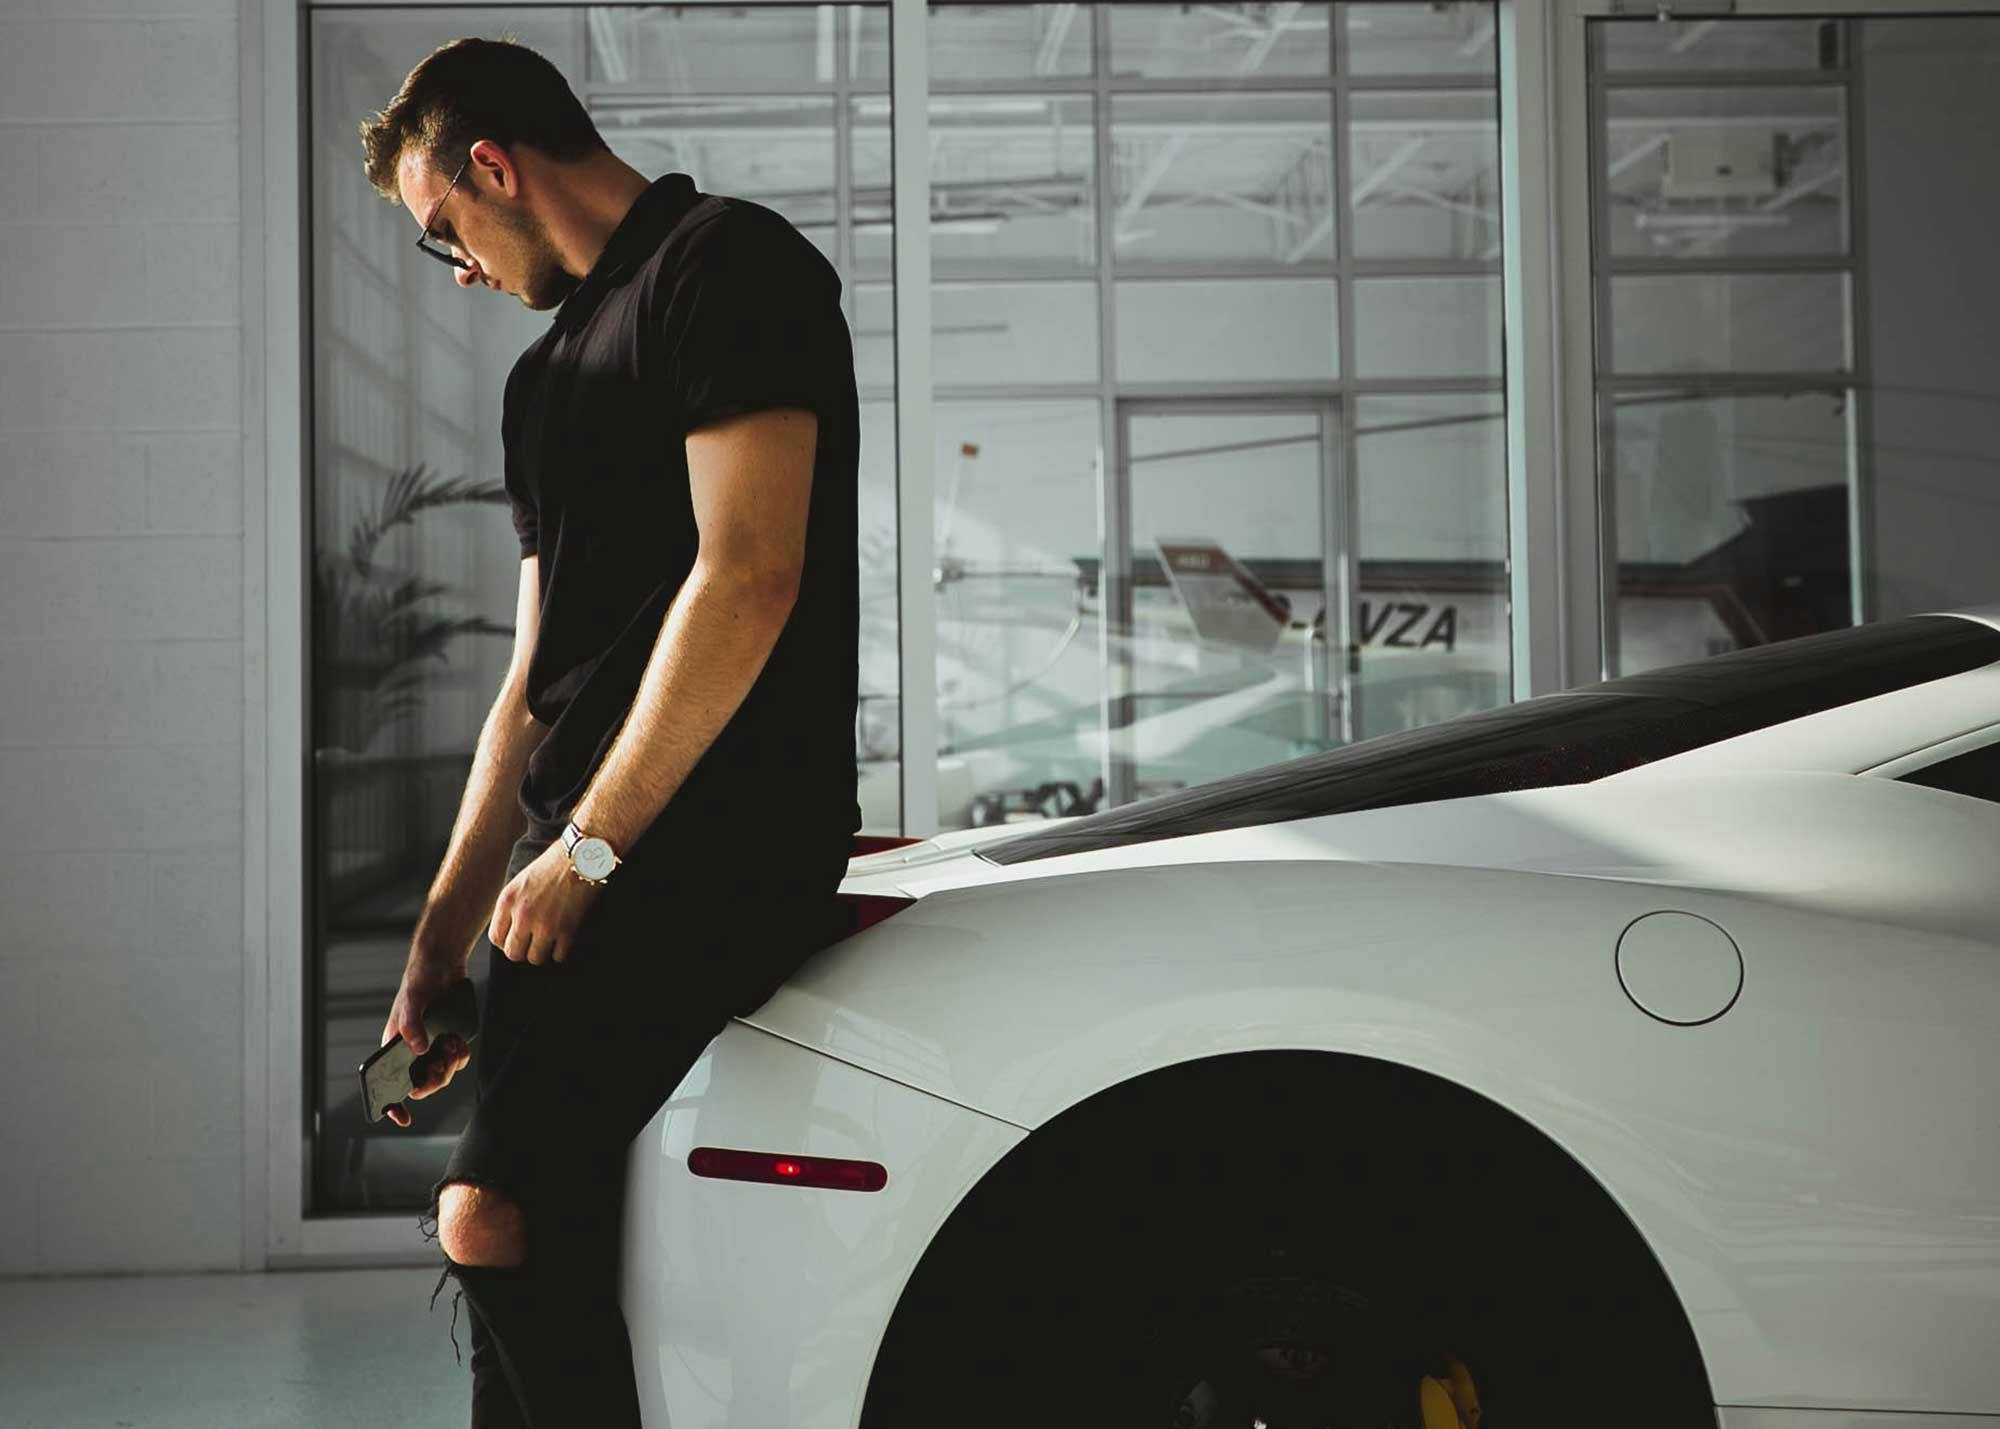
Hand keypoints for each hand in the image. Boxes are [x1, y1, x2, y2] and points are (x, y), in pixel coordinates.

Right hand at [379, 959, 470, 1129]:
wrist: (443, 963)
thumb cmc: (419, 978)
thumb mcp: (414, 998)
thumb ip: (412, 1023)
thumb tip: (419, 1050)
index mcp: (393, 1045)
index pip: (386, 1080)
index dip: (392, 1103)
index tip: (403, 1117)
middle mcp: (410, 1049)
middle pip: (420, 1082)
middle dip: (434, 1079)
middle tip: (444, 1063)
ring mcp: (430, 1045)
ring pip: (440, 1073)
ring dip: (450, 1065)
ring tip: (453, 1043)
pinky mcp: (446, 1039)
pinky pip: (454, 1060)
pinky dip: (459, 1055)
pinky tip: (458, 1039)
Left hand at [488, 840, 605, 965]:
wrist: (581, 856)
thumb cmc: (553, 865)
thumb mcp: (521, 882)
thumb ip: (511, 906)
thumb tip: (510, 931)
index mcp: (508, 901)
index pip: (496, 938)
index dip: (506, 941)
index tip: (516, 938)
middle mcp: (523, 915)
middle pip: (513, 953)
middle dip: (522, 951)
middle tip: (532, 943)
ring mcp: (545, 924)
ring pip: (535, 958)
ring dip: (542, 952)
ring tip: (548, 941)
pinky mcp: (567, 929)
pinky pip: (558, 956)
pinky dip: (560, 951)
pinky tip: (563, 939)